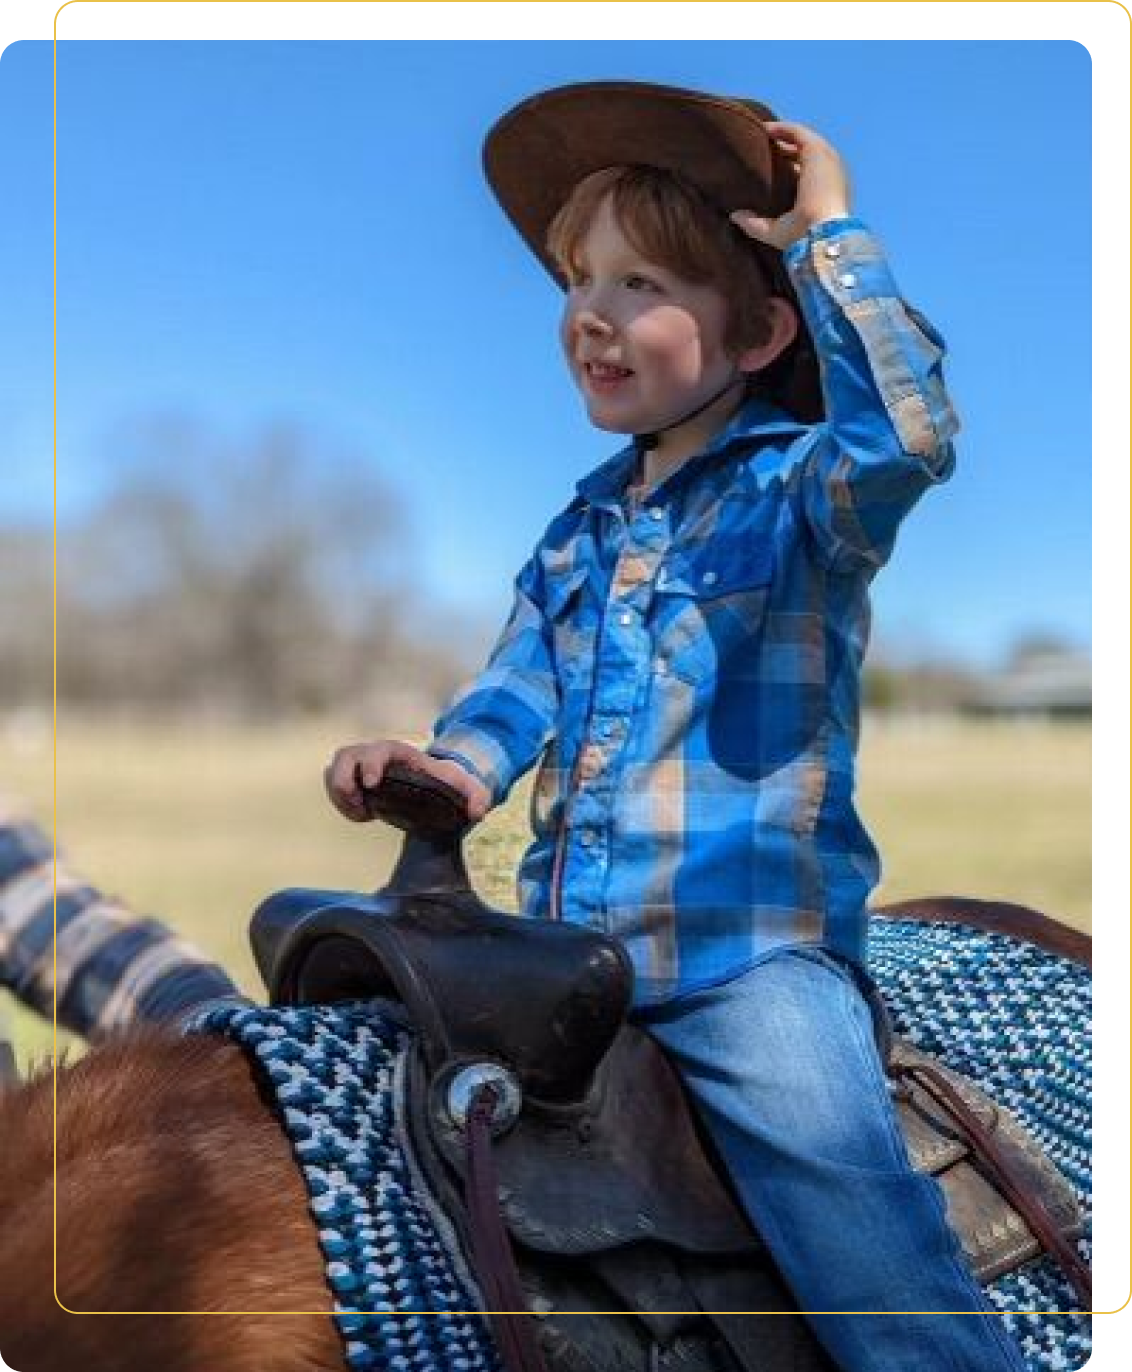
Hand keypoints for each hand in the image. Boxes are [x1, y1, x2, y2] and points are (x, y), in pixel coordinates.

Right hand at [324, 739, 491, 823]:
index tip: (372, 785)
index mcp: (399, 753)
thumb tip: (478, 812)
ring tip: (361, 814)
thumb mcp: (464, 787)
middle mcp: (374, 755)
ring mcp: (359, 766)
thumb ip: (476, 797)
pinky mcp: (351, 780)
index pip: (378, 750)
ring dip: (339, 794)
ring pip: (333, 770)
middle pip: (345, 756)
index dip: (371, 764)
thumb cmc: (444, 782)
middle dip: (345, 781)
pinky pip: (333, 786)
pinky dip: (340, 802)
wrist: (428, 783)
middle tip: (361, 806)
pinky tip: (363, 816)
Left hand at [731, 120, 852, 251]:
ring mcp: (825, 161)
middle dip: (785, 149)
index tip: (767, 167)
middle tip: (761, 148)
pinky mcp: (817, 150)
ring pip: (802, 140)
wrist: (819, 233)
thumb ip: (754, 224)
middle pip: (805, 154)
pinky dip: (781, 129)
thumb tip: (734, 216)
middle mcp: (828, 175)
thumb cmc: (802, 238)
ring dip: (782, 135)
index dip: (788, 168)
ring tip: (760, 133)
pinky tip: (763, 129)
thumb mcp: (775, 232)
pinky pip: (797, 132)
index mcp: (824, 194)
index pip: (806, 175)